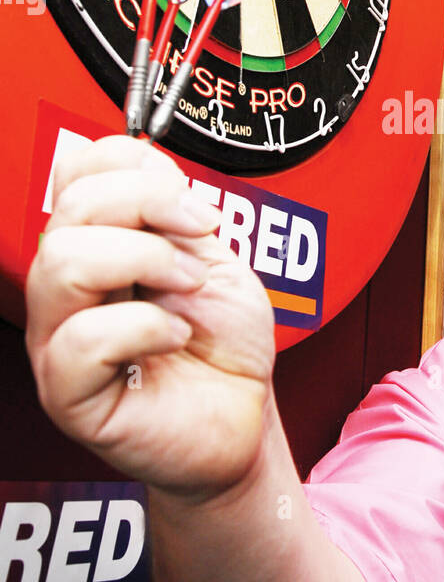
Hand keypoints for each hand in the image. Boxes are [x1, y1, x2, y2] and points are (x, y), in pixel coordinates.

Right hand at [25, 135, 275, 499]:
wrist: (247, 418)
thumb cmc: (224, 347)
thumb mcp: (213, 257)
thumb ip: (173, 210)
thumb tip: (144, 164)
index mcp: (94, 247)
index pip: (76, 173)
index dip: (135, 167)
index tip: (193, 204)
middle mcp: (65, 289)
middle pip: (71, 207)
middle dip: (150, 206)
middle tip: (200, 238)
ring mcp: (58, 341)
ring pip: (63, 263)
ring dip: (147, 259)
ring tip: (189, 287)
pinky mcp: (68, 394)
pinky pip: (82, 339)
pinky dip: (144, 327)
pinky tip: (174, 337)